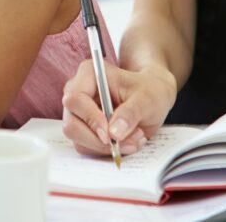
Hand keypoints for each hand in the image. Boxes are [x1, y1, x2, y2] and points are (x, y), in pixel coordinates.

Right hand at [61, 60, 176, 156]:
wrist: (153, 98)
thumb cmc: (149, 90)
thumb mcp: (147, 99)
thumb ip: (130, 113)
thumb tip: (114, 133)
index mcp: (89, 75)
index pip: (75, 100)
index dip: (91, 119)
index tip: (111, 135)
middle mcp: (78, 93)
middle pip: (72, 124)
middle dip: (100, 140)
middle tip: (128, 142)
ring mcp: (79, 113)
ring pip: (79, 140)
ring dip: (107, 147)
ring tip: (135, 138)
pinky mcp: (84, 129)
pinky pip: (88, 148)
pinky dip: (108, 150)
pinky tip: (128, 141)